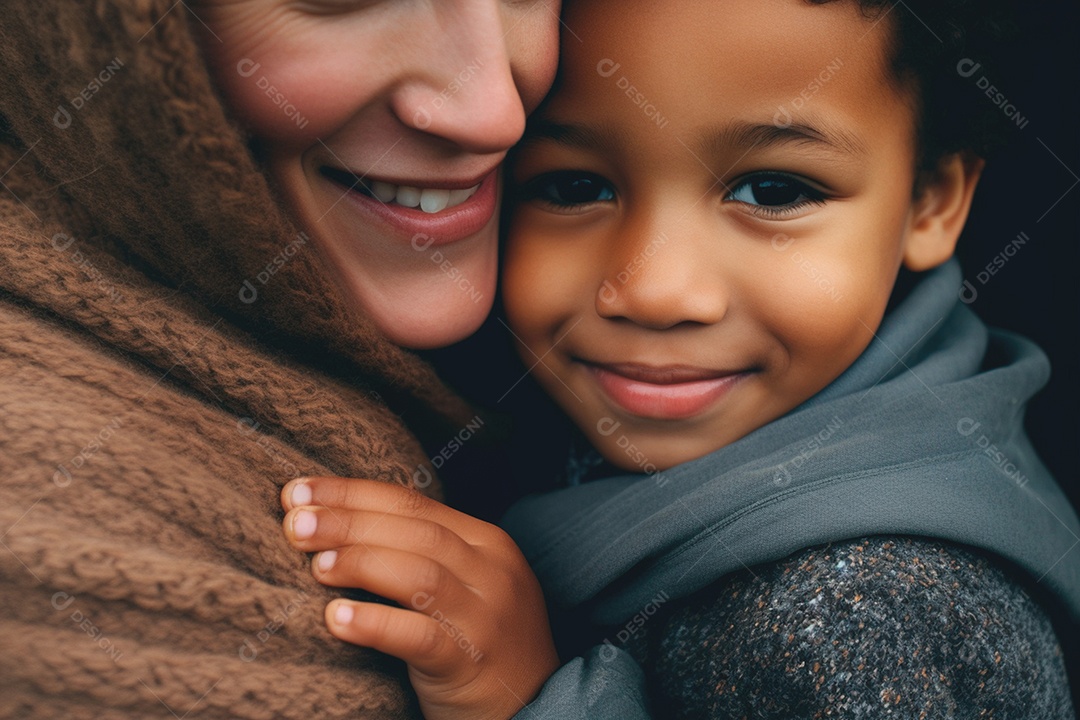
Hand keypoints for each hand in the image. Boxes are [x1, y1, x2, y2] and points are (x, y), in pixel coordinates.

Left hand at [281, 477, 558, 719]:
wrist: (531, 705)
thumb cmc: (478, 641)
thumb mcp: (463, 583)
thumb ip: (419, 551)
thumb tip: (334, 520)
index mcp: (486, 541)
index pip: (413, 502)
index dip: (352, 492)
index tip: (298, 491)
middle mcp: (491, 570)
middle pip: (413, 531)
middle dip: (348, 521)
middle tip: (294, 521)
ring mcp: (485, 616)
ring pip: (419, 575)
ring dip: (361, 563)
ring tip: (315, 566)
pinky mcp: (471, 661)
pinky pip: (420, 636)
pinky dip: (375, 623)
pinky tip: (337, 618)